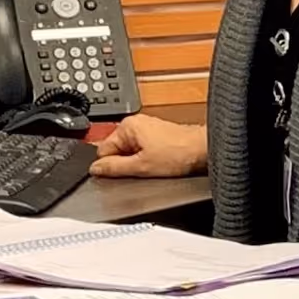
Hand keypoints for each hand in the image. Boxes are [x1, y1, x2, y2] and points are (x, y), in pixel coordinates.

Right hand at [90, 115, 207, 180]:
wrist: (204, 150)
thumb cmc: (179, 153)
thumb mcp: (141, 166)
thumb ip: (114, 168)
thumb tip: (95, 169)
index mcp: (127, 126)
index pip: (103, 150)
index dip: (110, 166)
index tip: (120, 174)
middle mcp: (135, 123)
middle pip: (116, 150)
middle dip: (125, 163)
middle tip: (141, 170)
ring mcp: (146, 128)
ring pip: (129, 152)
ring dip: (137, 162)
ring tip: (154, 165)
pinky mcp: (156, 135)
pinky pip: (142, 150)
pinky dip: (147, 159)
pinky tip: (158, 163)